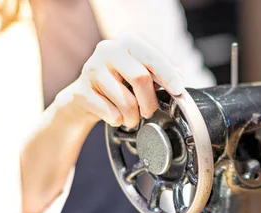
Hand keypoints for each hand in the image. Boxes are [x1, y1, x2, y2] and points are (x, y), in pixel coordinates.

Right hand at [19, 37, 183, 212]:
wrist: (84, 98)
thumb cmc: (119, 84)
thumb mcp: (140, 73)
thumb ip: (159, 73)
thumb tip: (180, 78)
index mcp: (127, 44)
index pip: (153, 59)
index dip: (168, 77)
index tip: (179, 92)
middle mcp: (107, 50)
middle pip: (140, 78)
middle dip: (150, 102)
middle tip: (149, 111)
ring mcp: (91, 69)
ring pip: (126, 100)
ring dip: (133, 117)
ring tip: (131, 117)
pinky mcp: (81, 91)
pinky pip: (111, 113)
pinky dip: (118, 120)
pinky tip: (114, 115)